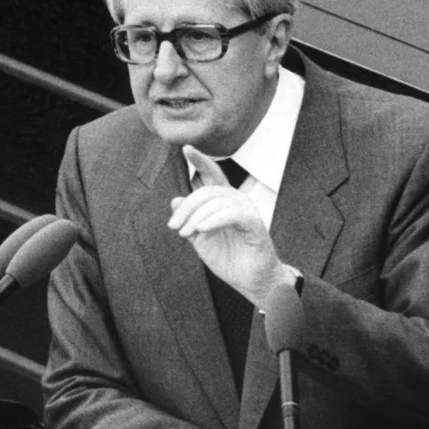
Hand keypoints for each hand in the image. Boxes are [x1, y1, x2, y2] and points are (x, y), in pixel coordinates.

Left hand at [168, 146, 287, 306]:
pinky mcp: (255, 223)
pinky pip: (232, 214)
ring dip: (196, 217)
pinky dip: (213, 220)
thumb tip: (175, 200)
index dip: (200, 160)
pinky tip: (201, 229)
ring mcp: (247, 210)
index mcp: (223, 201)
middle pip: (206, 191)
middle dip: (186, 207)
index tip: (185, 147)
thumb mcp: (200, 237)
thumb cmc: (227, 257)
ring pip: (216, 201)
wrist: (249, 281)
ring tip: (186, 233)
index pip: (212, 175)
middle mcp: (236, 200)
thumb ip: (188, 218)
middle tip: (174, 226)